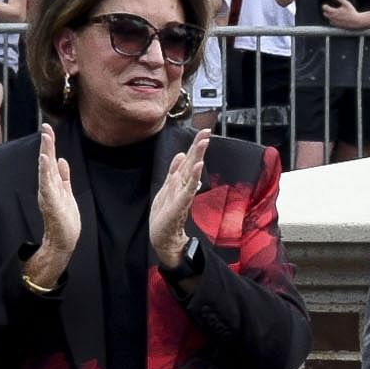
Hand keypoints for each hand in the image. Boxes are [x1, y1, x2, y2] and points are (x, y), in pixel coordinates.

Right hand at [32, 140, 82, 277]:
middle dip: (46, 143)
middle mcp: (47, 186)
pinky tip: (44, 159)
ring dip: (45, 153)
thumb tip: (61, 159)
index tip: (48, 128)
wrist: (63, 239)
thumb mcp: (66, 192)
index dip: (49, 144)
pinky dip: (44, 171)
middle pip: (46, 161)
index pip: (50, 159)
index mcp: (52, 182)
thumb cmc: (64, 218)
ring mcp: (47, 193)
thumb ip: (63, 176)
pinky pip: (46, 183)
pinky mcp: (50, 201)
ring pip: (45, 169)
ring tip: (46, 138)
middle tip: (45, 126)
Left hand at [146, 137, 206, 265]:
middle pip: (192, 162)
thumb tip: (181, 154)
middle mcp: (184, 185)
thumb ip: (173, 171)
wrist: (162, 236)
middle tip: (207, 132)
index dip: (195, 146)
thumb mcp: (166, 188)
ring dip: (198, 157)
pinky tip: (198, 167)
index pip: (189, 160)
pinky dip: (193, 177)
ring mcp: (183, 194)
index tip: (204, 132)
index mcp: (179, 181)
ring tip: (204, 143)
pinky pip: (188, 188)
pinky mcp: (181, 204)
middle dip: (199, 147)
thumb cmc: (165, 214)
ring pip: (191, 172)